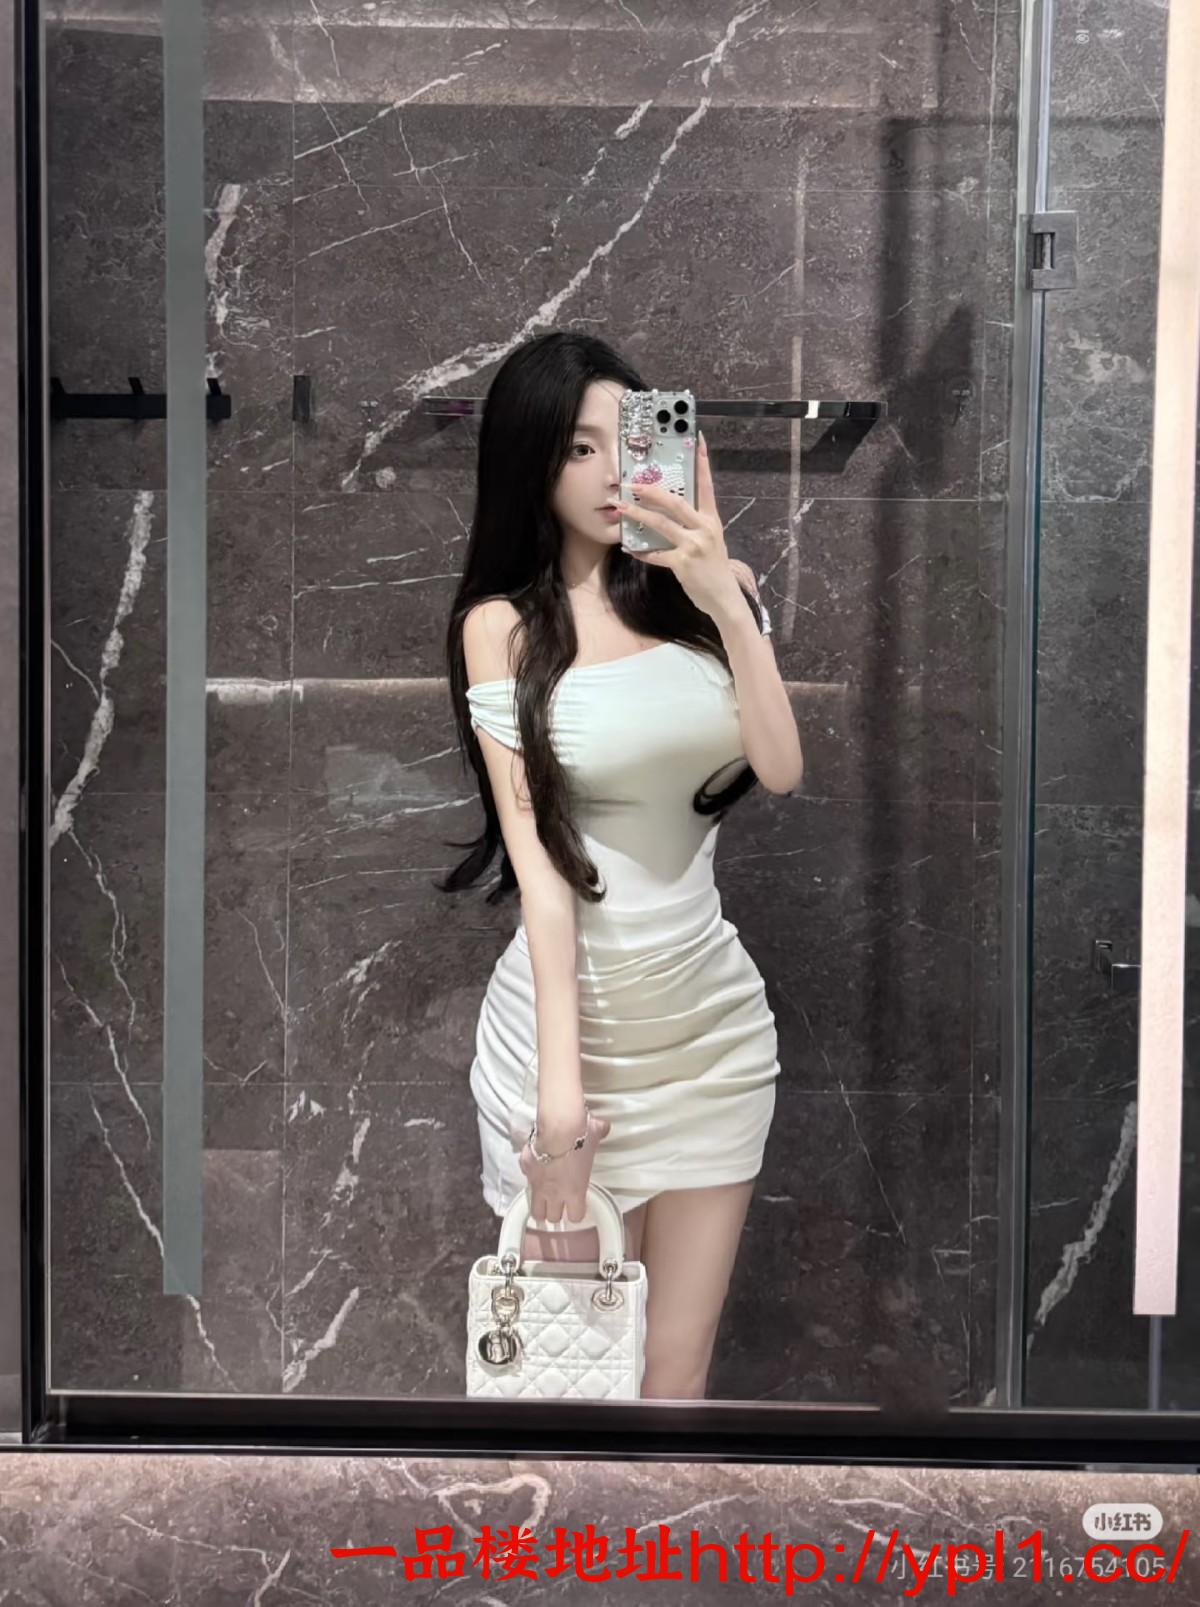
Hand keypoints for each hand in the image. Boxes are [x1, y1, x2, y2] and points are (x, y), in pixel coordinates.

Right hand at [518, 1108, 610, 1224]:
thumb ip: (599, 1134)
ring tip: (543, 1201)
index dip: (576, 1212)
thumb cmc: (579, 1136)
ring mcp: (538, 1183)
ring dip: (540, 1206)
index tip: (577, 1206)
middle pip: (553, 1217)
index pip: (576, 1216)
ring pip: (535, 1210)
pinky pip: (526, 1179)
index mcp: (575, 1191)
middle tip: (558, 1204)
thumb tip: (604, 1127)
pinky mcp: (526, 1169)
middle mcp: (555, 1192)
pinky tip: (534, 1172)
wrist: (557, 1127)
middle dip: (556, 1212)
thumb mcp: (594, 1136)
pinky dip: (530, 1177)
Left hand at [614, 432, 741, 619]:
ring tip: (620, 508)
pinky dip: (641, 552)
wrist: (723, 597)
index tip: (697, 439)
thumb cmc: (714, 567)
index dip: (702, 462)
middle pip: (675, 502)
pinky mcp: (683, 563)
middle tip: (632, 483)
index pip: (706, 485)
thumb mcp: (710, 540)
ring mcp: (694, 546)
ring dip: (638, 515)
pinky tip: (630, 548)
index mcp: (711, 519)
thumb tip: (670, 509)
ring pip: (661, 524)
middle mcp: (704, 528)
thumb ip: (694, 523)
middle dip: (652, 491)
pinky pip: (656, 554)